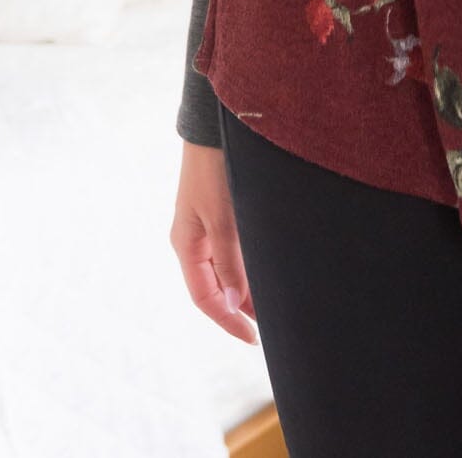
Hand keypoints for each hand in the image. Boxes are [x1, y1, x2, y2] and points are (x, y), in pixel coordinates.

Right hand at [170, 142, 259, 343]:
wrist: (217, 122)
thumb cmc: (215, 167)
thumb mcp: (222, 218)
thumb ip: (229, 261)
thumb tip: (235, 304)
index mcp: (186, 245)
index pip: (204, 298)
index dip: (228, 322)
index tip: (254, 339)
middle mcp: (195, 239)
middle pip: (216, 287)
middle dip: (242, 309)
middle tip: (272, 326)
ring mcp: (208, 224)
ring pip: (227, 269)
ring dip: (248, 287)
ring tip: (275, 304)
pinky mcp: (223, 209)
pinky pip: (234, 249)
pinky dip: (250, 264)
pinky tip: (268, 270)